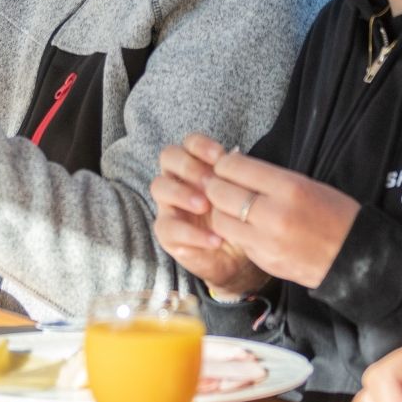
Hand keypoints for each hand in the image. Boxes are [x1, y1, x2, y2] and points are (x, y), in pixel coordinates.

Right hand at [151, 137, 266, 294]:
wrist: (236, 258)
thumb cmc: (236, 219)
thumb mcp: (242, 198)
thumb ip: (237, 177)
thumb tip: (235, 154)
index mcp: (196, 166)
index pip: (189, 143)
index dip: (200, 145)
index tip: (220, 156)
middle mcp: (178, 180)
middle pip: (168, 157)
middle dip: (189, 166)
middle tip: (211, 182)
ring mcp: (169, 206)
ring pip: (159, 187)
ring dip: (182, 193)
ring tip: (205, 207)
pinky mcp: (167, 234)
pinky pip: (169, 228)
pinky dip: (193, 234)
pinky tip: (215, 239)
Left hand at [166, 137, 357, 288]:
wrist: (354, 258)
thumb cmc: (335, 215)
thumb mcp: (307, 185)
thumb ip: (270, 177)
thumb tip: (235, 167)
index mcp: (289, 187)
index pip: (234, 167)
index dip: (224, 164)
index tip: (226, 165)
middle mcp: (274, 214)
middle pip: (219, 193)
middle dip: (215, 186)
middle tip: (220, 184)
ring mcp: (266, 241)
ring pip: (220, 220)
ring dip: (220, 211)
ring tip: (230, 207)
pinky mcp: (263, 260)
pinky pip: (236, 240)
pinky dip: (235, 232)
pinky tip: (246, 227)